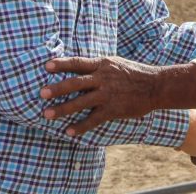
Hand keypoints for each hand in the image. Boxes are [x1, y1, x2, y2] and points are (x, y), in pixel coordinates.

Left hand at [40, 56, 159, 134]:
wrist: (154, 86)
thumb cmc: (133, 73)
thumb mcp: (114, 63)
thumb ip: (96, 67)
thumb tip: (77, 67)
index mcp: (102, 65)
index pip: (78, 63)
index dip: (62, 64)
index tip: (46, 66)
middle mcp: (103, 79)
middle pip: (75, 83)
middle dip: (57, 88)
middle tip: (41, 93)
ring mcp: (107, 95)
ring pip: (80, 102)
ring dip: (62, 109)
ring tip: (47, 114)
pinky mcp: (112, 109)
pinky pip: (93, 119)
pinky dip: (80, 126)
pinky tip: (68, 132)